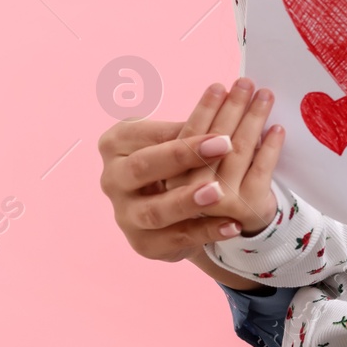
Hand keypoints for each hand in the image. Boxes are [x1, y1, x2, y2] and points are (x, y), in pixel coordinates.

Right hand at [97, 81, 280, 260]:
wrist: (167, 211)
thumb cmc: (172, 162)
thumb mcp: (173, 139)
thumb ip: (192, 128)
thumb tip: (232, 102)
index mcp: (117, 144)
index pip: (143, 131)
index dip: (179, 126)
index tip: (218, 116)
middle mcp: (114, 180)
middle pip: (142, 167)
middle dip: (182, 155)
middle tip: (224, 144)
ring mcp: (126, 215)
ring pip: (154, 210)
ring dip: (187, 200)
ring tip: (219, 192)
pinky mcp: (145, 244)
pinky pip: (176, 239)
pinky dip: (206, 232)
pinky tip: (232, 225)